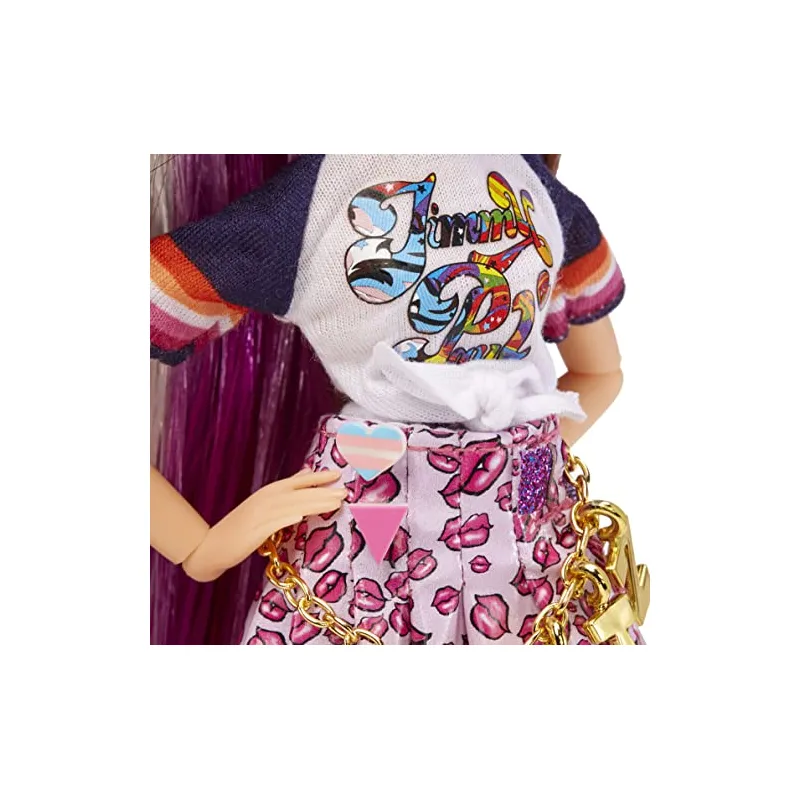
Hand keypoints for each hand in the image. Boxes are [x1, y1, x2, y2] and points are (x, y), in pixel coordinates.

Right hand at [182, 468, 345, 581]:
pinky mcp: (253, 531)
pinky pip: (273, 523)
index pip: (298, 481)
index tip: (338, 475)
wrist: (211, 547)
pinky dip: (286, 517)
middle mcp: (266, 499)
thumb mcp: (264, 505)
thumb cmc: (241, 528)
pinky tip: (300, 515)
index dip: (318, 477)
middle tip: (345, 492)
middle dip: (323, 492)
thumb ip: (286, 490)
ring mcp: (259, 515)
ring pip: (292, 506)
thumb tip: (306, 474)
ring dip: (314, 503)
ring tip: (334, 503)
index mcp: (269, 492)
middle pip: (299, 494)